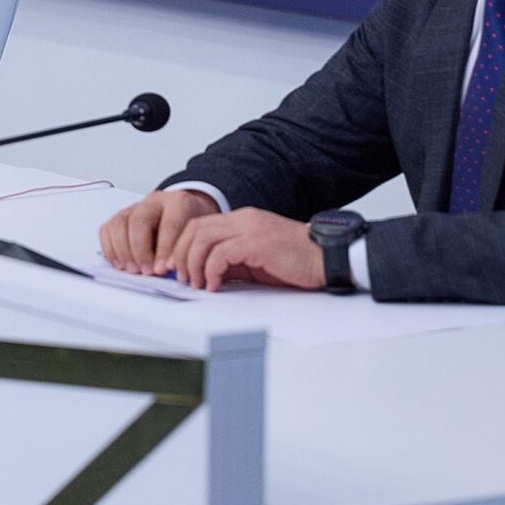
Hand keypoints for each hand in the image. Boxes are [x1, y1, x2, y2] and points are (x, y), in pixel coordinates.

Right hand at [99, 188, 221, 273]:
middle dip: (140, 250)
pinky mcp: (121, 216)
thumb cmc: (190, 228)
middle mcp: (154, 200)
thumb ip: (183, 249)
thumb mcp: (196, 235)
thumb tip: (166, 269)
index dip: (164, 249)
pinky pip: (107, 229)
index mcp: (178, 202)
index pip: (168, 224)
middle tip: (146, 271)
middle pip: (138, 221)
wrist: (185, 213)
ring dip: (123, 251)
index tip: (163, 269)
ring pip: (119, 223)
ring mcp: (134, 206)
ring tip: (132, 270)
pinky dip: (110, 248)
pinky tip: (120, 263)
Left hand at [161, 207, 323, 292]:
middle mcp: (243, 219)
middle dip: (181, 255)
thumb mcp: (255, 260)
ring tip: (197, 283)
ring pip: (203, 239)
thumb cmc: (295, 261)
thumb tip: (205, 273)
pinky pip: (221, 253)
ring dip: (194, 264)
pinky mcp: (257, 243)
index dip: (182, 247)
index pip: (199, 225)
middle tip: (182, 278)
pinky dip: (211, 270)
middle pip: (195, 229)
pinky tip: (214, 285)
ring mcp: (250, 228)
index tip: (177, 268)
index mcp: (242, 219)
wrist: (326, 258)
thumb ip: (231, 261)